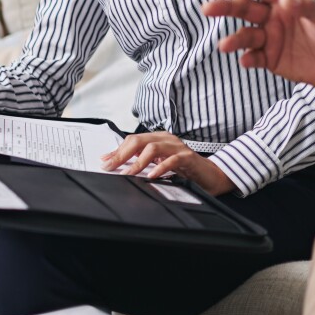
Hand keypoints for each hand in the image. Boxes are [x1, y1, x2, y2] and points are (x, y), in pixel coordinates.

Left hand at [101, 132, 235, 195]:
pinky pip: (172, 160)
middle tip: (110, 167)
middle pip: (139, 140)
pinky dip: (159, 167)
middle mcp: (167, 139)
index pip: (133, 140)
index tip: (104, 161)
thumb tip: (116, 163)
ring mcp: (178, 147)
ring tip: (127, 174)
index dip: (117, 150)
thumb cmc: (184, 170)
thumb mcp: (159, 164)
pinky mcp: (188, 158)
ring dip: (137, 162)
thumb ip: (141, 162)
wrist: (210, 175)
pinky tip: (151, 175)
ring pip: (153, 148)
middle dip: (122, 154)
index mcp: (159, 138)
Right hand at [201, 0, 314, 92]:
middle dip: (225, 7)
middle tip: (208, 8)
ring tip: (224, 45)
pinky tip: (246, 61)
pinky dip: (248, 59)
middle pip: (244, 8)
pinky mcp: (269, 59)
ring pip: (245, 36)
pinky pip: (254, 58)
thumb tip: (285, 0)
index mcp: (282, 0)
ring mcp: (268, 38)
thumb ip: (307, 8)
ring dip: (233, 39)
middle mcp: (271, 17)